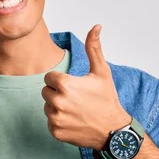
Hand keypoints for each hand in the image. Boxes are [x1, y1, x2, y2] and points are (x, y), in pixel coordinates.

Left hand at [41, 25, 131, 149]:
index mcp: (65, 84)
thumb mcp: (102, 72)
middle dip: (57, 92)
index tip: (74, 86)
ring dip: (57, 107)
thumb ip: (94, 48)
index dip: (61, 80)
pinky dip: (59, 121)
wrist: (113, 131)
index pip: (49, 77)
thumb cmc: (107, 99)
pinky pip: (49, 121)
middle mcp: (58, 102)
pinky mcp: (55, 131)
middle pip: (45, 91)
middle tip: (76, 98)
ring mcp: (56, 118)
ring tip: (76, 110)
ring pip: (47, 106)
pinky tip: (74, 121)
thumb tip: (96, 27)